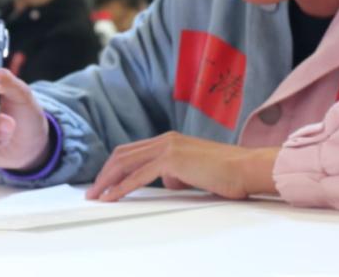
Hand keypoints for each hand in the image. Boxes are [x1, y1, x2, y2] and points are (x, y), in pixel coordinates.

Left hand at [84, 132, 279, 201]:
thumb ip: (178, 173)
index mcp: (170, 141)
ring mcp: (167, 147)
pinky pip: (137, 176)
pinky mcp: (171, 159)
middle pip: (123, 154)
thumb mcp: (195, 172)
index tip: (104, 182)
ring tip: (95, 196)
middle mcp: (165, 140)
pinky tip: (111, 198)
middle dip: (104, 173)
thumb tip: (168, 181)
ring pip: (125, 163)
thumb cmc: (227, 174)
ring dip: (106, 180)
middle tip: (92, 191)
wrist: (246, 168)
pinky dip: (120, 188)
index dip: (115, 167)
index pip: (133, 151)